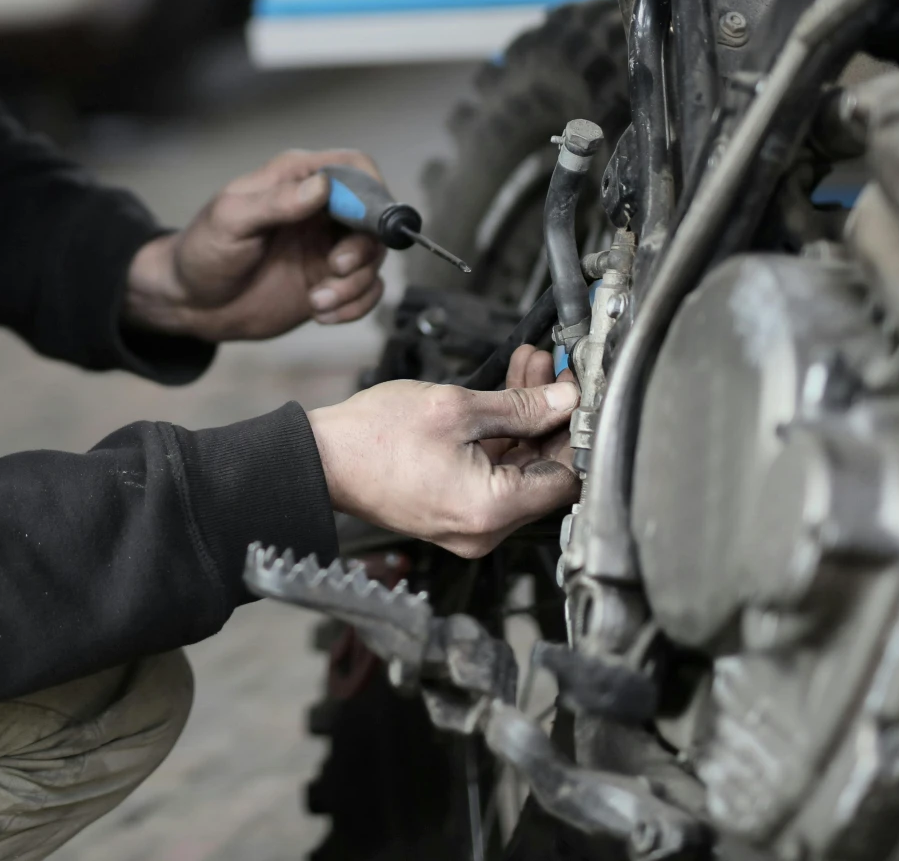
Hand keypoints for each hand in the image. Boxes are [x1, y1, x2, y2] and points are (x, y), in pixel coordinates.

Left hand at [123, 149, 387, 342]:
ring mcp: (327, 247)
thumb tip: (321, 186)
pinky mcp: (329, 281)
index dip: (371, 191)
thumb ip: (276, 202)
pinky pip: (366, 290)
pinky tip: (322, 313)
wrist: (191, 302)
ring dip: (355, 284)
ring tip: (318, 301)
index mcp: (296, 180)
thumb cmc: (203, 251)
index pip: (355, 169)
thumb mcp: (231, 221)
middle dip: (364, 247)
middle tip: (335, 267)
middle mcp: (319, 210)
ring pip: (373, 258)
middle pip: (374, 217)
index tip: (365, 223)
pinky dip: (355, 306)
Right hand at [307, 355, 579, 556]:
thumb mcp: (455, 408)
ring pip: (518, 468)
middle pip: (543, 472)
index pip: (566, 478)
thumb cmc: (373, 438)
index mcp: (492, 509)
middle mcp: (485, 529)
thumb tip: (563, 400)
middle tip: (551, 371)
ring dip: (526, 419)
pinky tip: (502, 395)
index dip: (574, 432)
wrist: (322, 459)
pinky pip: (492, 474)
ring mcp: (469, 523)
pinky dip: (500, 437)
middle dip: (550, 416)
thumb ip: (519, 406)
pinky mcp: (454, 511)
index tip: (576, 394)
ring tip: (527, 367)